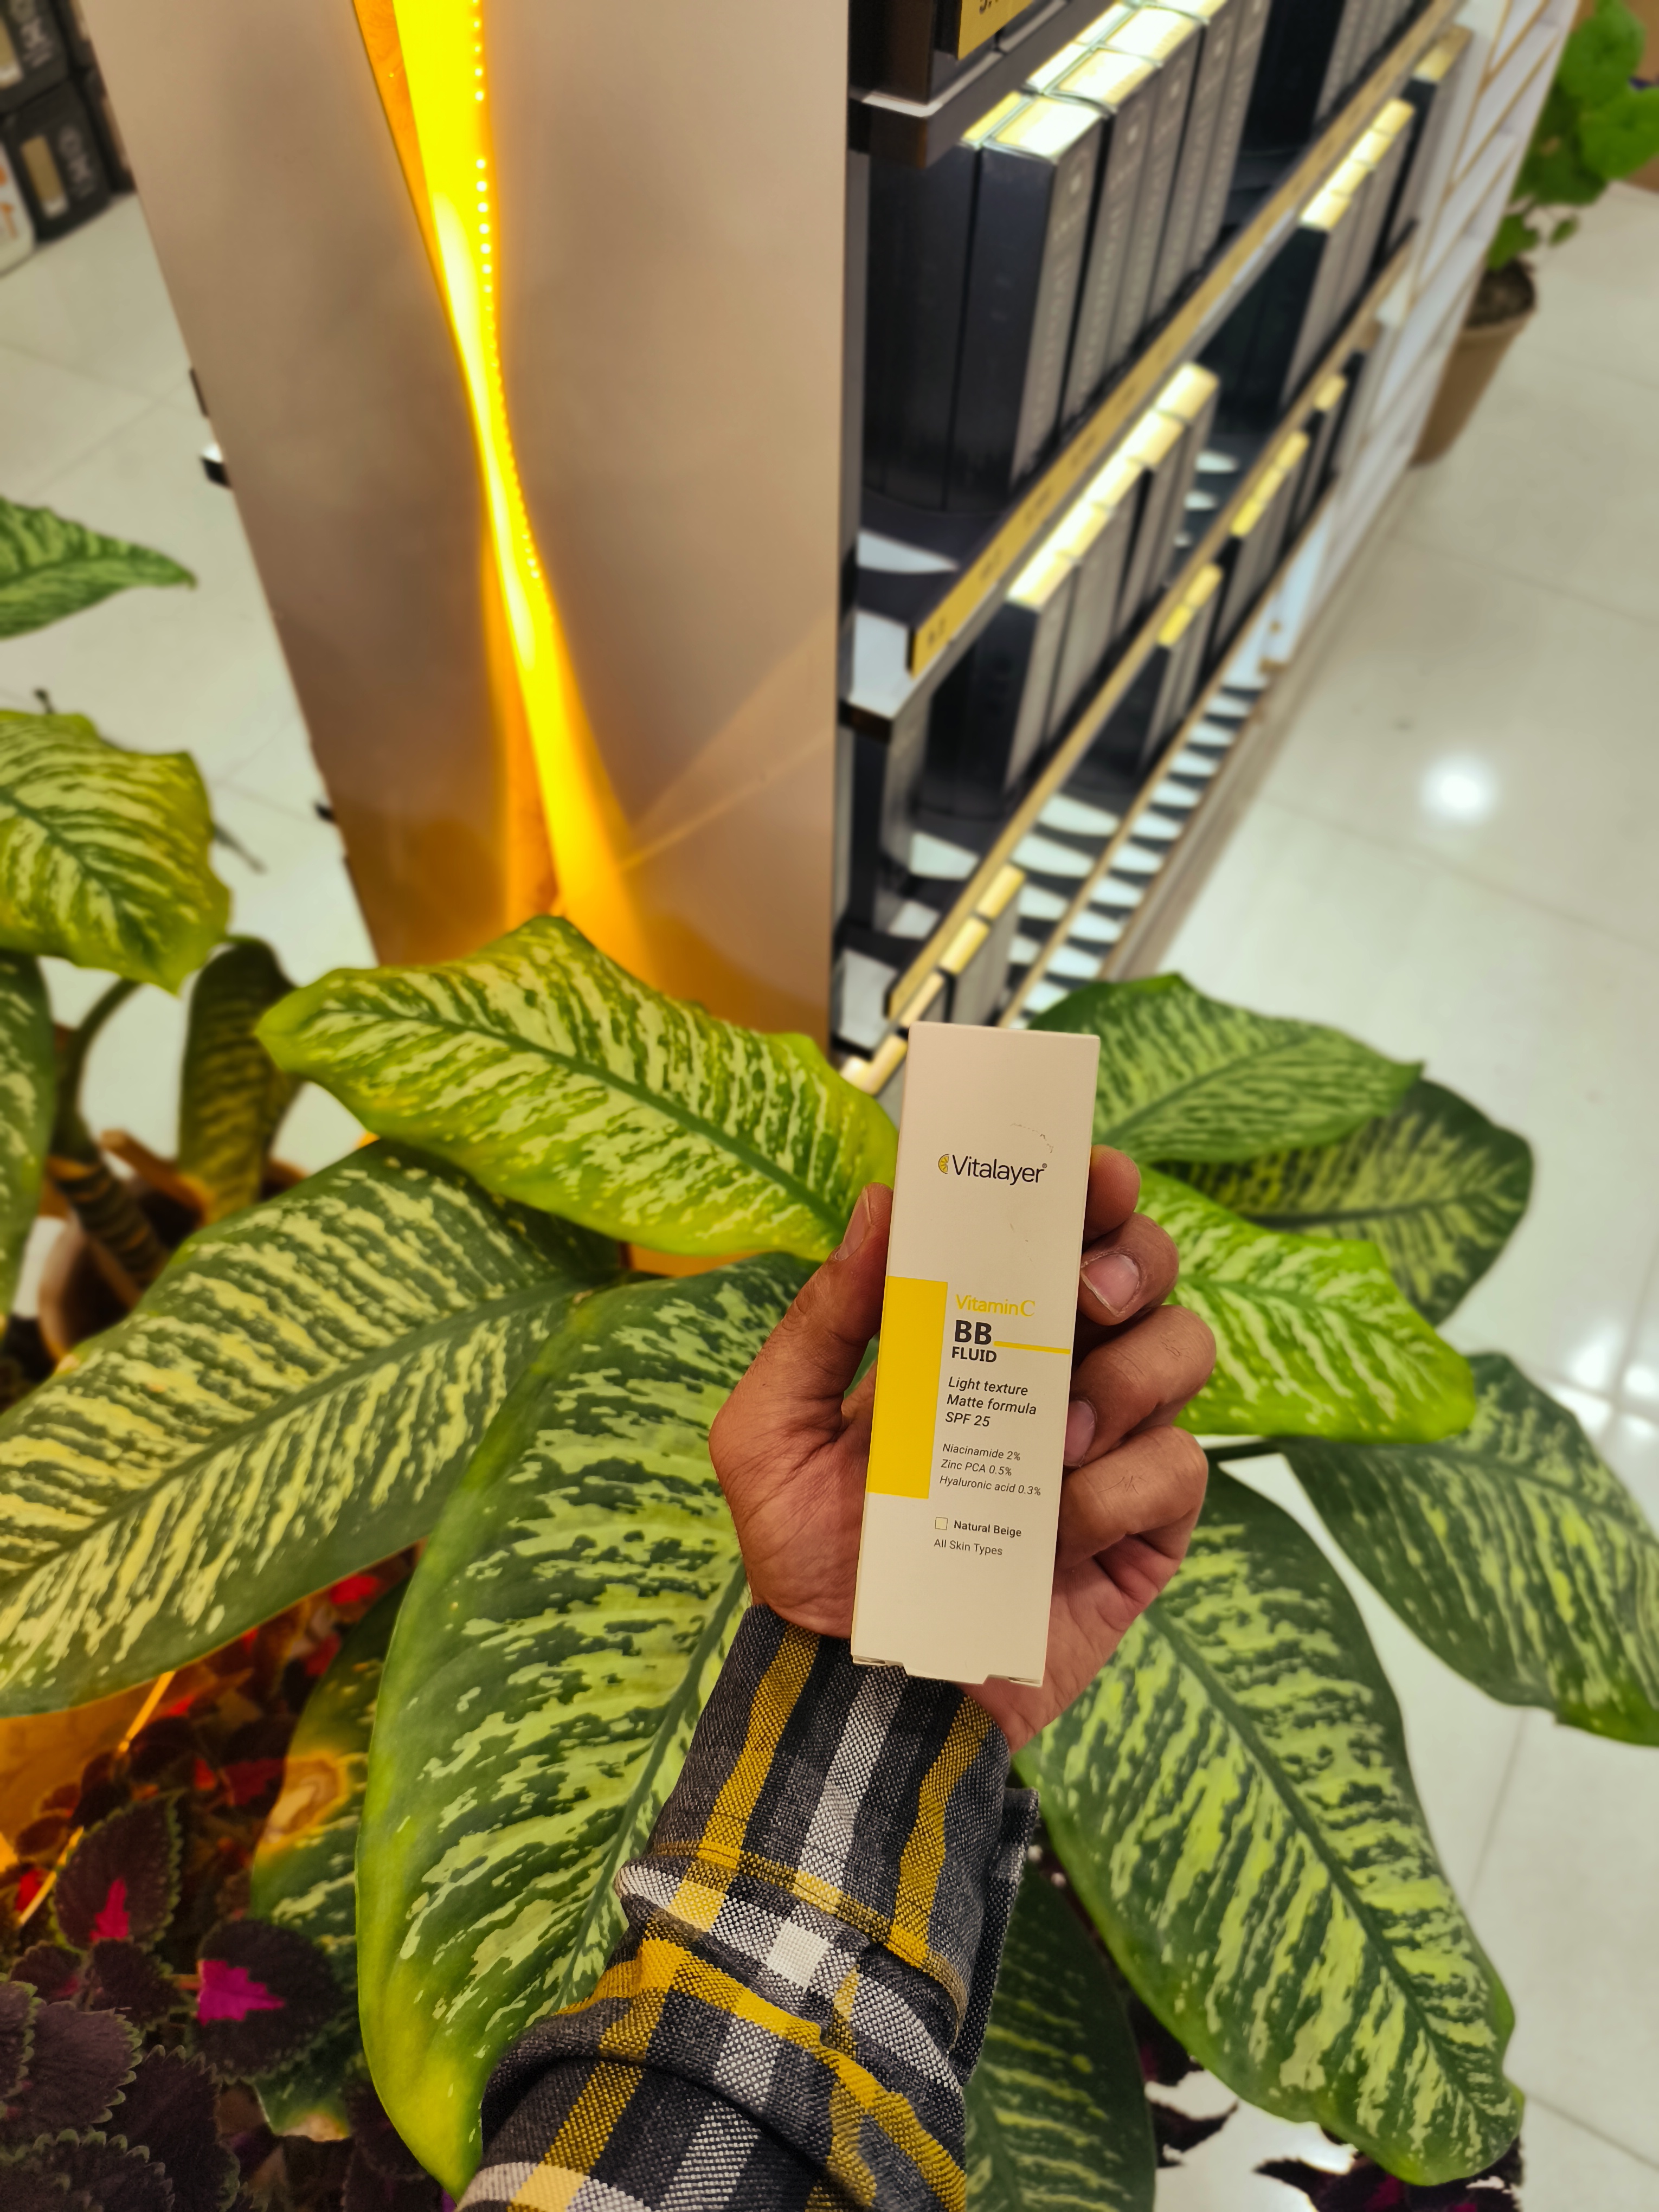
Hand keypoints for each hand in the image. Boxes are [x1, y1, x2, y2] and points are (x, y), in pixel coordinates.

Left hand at [709, 1148, 1214, 1750]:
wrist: (850, 1691)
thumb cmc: (808, 1559)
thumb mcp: (773, 1433)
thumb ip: (822, 1322)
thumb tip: (879, 1203)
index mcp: (977, 1333)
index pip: (1055, 1232)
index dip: (1088, 1188)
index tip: (1087, 1170)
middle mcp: (1058, 1373)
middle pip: (1147, 1268)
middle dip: (1131, 1257)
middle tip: (1083, 1293)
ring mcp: (1109, 1450)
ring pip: (1185, 1350)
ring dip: (1132, 1372)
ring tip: (1057, 1431)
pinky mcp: (1144, 1532)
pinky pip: (1182, 1468)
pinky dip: (1125, 1485)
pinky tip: (1059, 1526)